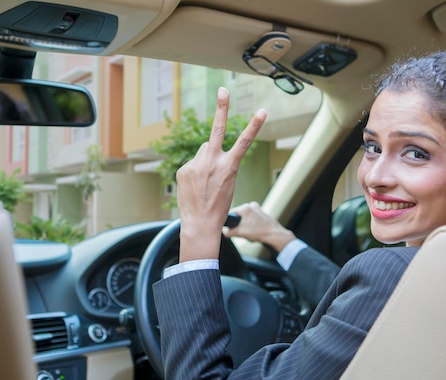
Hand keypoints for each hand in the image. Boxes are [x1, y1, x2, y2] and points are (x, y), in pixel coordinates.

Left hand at [176, 87, 266, 261]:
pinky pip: (192, 163)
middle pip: (217, 129)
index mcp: (229, 167)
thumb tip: (207, 147)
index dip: (254, 125)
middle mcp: (212, 162)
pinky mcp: (183, 169)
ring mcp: (195, 164)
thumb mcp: (228, 183)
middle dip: (221, 107)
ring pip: (203, 151)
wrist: (200, 224)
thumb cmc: (218, 205)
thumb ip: (220, 162)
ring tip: (206, 181)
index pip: (244, 142)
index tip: (262, 110)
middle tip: (222, 89)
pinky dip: (195, 171)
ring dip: (206, 159)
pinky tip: (196, 186)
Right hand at [224, 202, 295, 251]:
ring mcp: (257, 208)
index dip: (229, 222)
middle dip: (238, 224)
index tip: (231, 228)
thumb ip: (229, 232)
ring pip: (244, 217)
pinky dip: (250, 224)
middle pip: (237, 215)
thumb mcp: (240, 233)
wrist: (275, 235)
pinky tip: (254, 230)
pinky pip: (250, 218)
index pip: (230, 213)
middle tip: (242, 231)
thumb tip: (225, 232)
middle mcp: (251, 205)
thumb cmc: (261, 232)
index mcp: (245, 207)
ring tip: (249, 231)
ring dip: (244, 225)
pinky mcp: (261, 212)